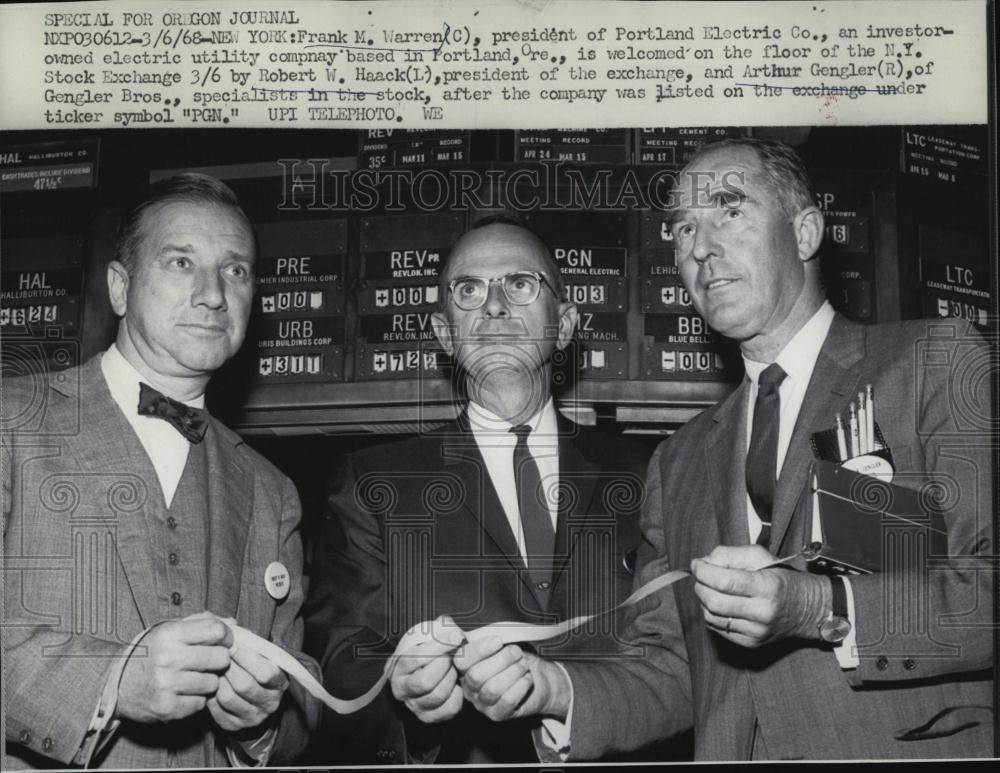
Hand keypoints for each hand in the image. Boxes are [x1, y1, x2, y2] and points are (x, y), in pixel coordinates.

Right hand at [116, 612, 232, 722]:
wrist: (117, 686)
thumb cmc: (151, 654)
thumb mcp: (170, 630)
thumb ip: (202, 623)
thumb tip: (233, 624)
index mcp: (169, 634)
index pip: (216, 630)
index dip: (226, 636)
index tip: (223, 641)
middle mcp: (168, 658)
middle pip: (221, 658)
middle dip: (219, 660)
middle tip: (209, 662)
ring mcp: (166, 685)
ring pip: (213, 683)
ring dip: (208, 682)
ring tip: (193, 678)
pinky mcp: (167, 708)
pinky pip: (201, 703)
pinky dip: (197, 699)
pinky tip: (184, 693)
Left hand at [207, 635, 288, 731]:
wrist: (255, 701)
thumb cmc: (256, 669)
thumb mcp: (261, 655)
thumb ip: (249, 641)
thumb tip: (230, 624)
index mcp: (280, 683)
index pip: (266, 672)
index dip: (247, 657)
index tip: (233, 644)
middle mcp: (269, 703)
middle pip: (245, 685)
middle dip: (228, 667)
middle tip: (216, 654)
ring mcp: (252, 717)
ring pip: (228, 698)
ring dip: (217, 680)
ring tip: (210, 668)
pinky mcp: (233, 726)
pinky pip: (216, 711)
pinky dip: (209, 696)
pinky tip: (208, 683)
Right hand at [389, 616, 464, 722]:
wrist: (430, 668)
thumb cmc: (430, 649)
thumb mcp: (430, 633)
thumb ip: (440, 627)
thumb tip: (452, 629)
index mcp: (397, 665)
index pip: (415, 657)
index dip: (439, 646)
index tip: (456, 637)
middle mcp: (401, 688)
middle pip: (425, 681)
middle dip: (445, 666)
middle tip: (452, 657)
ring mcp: (413, 705)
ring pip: (437, 695)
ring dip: (451, 680)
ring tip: (454, 670)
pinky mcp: (428, 717)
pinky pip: (448, 709)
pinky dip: (457, 696)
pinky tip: (456, 685)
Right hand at [454, 635, 569, 721]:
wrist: (537, 678)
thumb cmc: (516, 658)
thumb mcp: (503, 644)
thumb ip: (493, 640)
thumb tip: (494, 637)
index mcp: (466, 666)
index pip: (462, 660)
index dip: (479, 650)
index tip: (499, 641)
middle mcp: (469, 686)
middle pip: (476, 676)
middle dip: (501, 660)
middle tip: (517, 652)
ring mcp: (482, 703)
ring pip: (492, 689)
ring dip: (513, 672)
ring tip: (524, 665)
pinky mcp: (497, 714)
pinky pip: (507, 701)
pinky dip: (520, 686)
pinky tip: (527, 678)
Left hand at [691, 545, 829, 647]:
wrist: (807, 609)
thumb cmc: (781, 577)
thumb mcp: (761, 556)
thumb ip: (730, 555)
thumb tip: (703, 562)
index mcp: (767, 587)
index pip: (724, 581)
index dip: (703, 571)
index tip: (697, 564)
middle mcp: (762, 612)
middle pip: (713, 601)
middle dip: (700, 585)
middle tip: (701, 576)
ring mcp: (756, 631)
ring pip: (711, 616)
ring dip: (703, 599)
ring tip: (710, 588)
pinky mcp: (750, 643)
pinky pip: (718, 628)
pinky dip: (711, 613)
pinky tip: (719, 603)